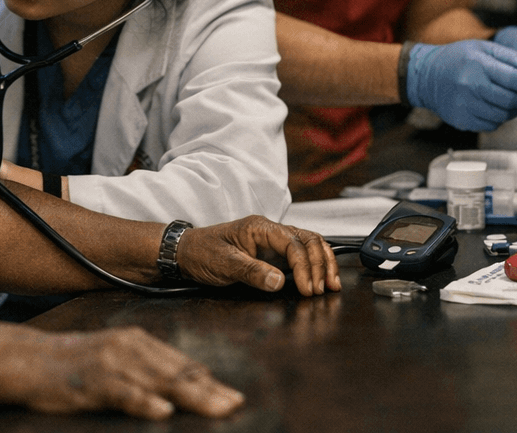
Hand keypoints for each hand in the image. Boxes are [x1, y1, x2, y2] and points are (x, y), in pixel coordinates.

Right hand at [0, 313, 244, 418]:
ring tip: (215, 408)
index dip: (210, 381)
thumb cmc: (74, 363)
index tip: (235, 397)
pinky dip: (143, 402)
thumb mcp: (114, 357)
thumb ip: (146, 368)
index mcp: (137, 341)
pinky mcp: (91, 381)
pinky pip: (122, 394)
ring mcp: (111, 363)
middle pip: (176, 372)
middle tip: (235, 405)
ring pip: (158, 382)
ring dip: (189, 397)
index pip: (181, 364)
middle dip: (209, 390)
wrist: (27, 359)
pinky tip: (162, 411)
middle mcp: (129, 347)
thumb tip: (181, 387)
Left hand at [175, 217, 340, 296]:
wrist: (185, 252)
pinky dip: (314, 265)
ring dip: (323, 263)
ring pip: (308, 244)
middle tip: (324, 288)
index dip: (305, 266)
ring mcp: (273, 241)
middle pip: (308, 239)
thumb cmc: (202, 253)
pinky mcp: (272, 252)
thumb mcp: (224, 264)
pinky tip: (320, 278)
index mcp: (259, 227)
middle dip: (321, 264)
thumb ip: (252, 272)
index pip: (293, 243)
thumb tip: (279, 281)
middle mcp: (270, 230)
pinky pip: (300, 253)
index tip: (308, 288)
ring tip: (331, 284)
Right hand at [405, 40, 516, 130]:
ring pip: (504, 115)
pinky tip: (490, 105)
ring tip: (505, 97)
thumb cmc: (457, 59)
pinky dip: (497, 117)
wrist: (426, 77)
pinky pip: (492, 124)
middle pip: (512, 100)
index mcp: (480, 66)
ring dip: (511, 108)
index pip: (516, 80)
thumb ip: (512, 59)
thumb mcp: (483, 48)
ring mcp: (467, 106)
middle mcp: (472, 87)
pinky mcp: (463, 120)